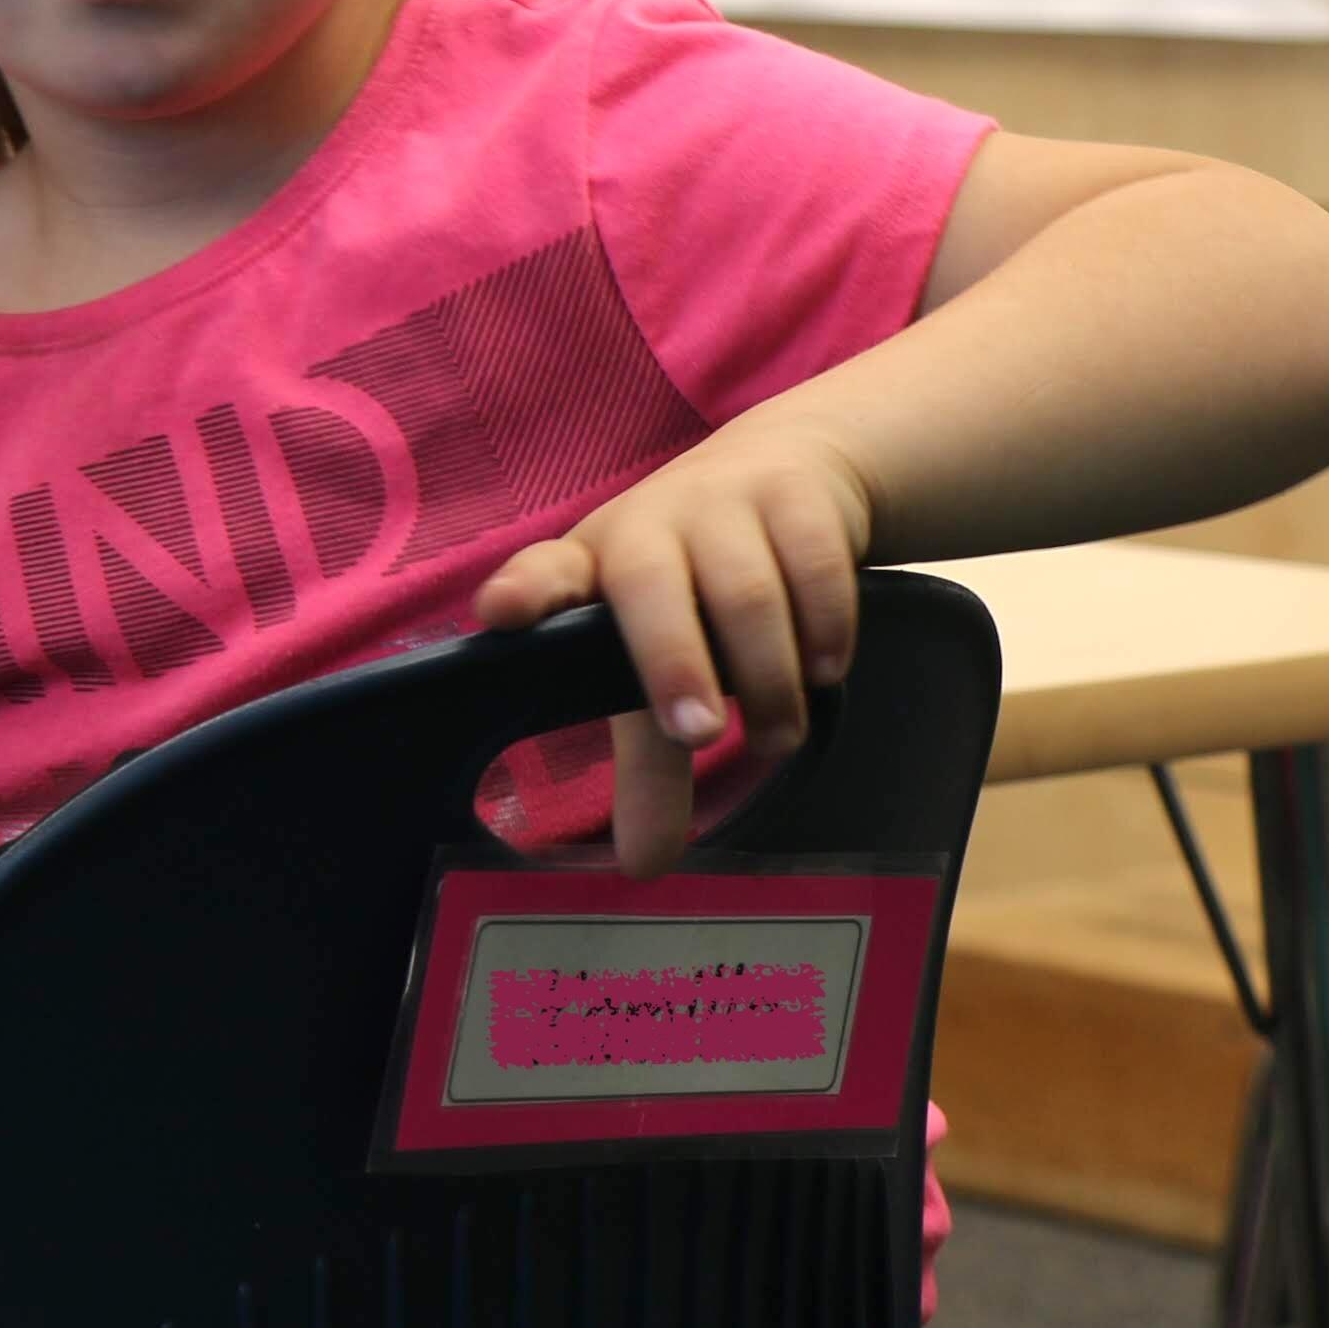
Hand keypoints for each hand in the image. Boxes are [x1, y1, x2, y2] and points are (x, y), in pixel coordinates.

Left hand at [471, 397, 878, 873]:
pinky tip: (825, 669)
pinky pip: (817, 568)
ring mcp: (723, 503)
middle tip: (698, 735)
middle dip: (673, 662)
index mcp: (594, 565)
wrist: (790, 462)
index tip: (501, 615)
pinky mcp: (797, 496)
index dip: (525, 593)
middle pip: (652, 588)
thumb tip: (646, 865)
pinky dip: (827, 629)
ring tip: (778, 734)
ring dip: (768, 676)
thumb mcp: (656, 652)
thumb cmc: (697, 580)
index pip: (545, 574)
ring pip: (747, 592)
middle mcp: (649, 527)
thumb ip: (648, 760)